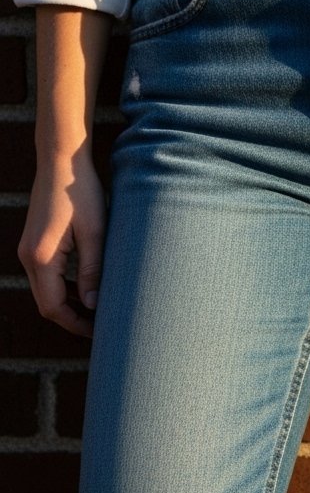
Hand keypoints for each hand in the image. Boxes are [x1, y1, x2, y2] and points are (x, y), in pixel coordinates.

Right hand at [18, 150, 105, 338]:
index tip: (99, 332)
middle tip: (99, 326)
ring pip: (45, 290)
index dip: (75, 324)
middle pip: (46, 303)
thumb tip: (93, 305)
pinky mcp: (33, 242)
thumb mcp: (94, 232)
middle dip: (71, 318)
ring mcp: (27, 249)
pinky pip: (45, 275)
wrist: (61, 160)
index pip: (54, 307)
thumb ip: (92, 270)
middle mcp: (28, 257)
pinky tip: (84, 286)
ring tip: (96, 310)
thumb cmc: (81, 193)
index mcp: (41, 258)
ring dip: (67, 303)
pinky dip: (62, 287)